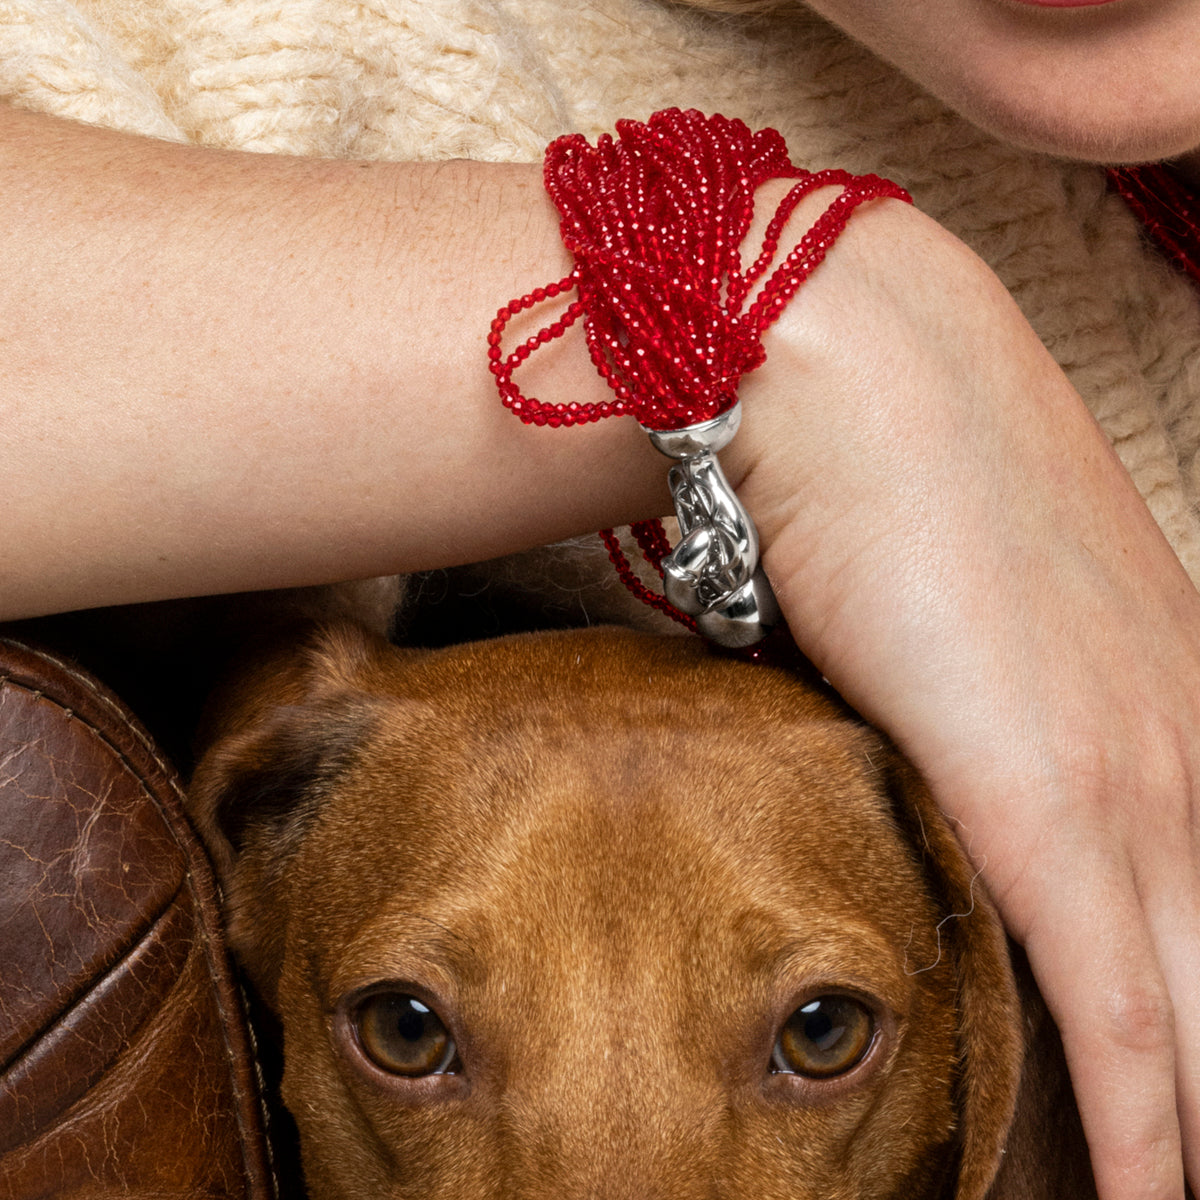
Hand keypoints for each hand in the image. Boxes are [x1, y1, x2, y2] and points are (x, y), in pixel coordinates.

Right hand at [732, 195, 1199, 1198]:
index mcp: (1185, 709)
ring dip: (1198, 1133)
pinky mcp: (1050, 805)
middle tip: (1197, 1186)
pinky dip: (1144, 1134)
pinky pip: (1121, 1017)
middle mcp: (1194, 755)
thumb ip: (992, 707)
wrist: (865, 375)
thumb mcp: (980, 606)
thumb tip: (944, 774)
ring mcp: (1138, 782)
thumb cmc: (908, 473)